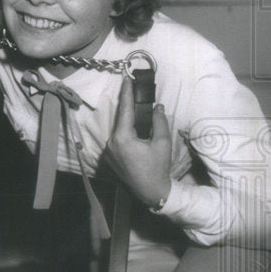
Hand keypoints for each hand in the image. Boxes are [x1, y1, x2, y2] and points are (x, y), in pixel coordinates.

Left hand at [103, 76, 172, 207]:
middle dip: (127, 104)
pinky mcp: (110, 158)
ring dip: (127, 119)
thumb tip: (157, 107)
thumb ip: (159, 122)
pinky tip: (134, 127)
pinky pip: (117, 139)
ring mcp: (108, 152)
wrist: (151, 192)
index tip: (126, 79)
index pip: (125, 110)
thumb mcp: (162, 143)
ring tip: (136, 106)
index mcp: (122, 138)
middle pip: (120, 119)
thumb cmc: (157, 168)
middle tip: (132, 88)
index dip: (127, 93)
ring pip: (118, 129)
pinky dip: (125, 132)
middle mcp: (111, 143)